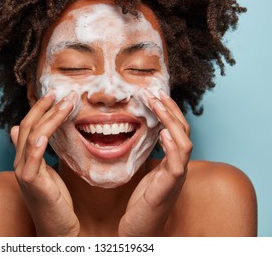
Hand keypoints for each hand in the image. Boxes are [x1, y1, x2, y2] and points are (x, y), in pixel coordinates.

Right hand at [11, 91, 79, 235]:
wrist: (58, 229)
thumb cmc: (56, 201)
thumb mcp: (46, 172)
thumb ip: (36, 153)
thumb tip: (17, 131)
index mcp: (25, 159)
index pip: (28, 127)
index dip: (39, 109)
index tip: (54, 96)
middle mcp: (21, 162)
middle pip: (28, 126)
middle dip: (44, 107)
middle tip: (60, 93)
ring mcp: (23, 172)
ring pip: (32, 136)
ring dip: (50, 116)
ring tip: (66, 102)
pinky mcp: (30, 182)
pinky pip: (33, 156)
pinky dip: (38, 140)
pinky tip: (48, 126)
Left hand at [118, 89, 191, 235]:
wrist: (138, 230)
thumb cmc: (141, 203)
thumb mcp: (144, 173)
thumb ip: (146, 155)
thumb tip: (139, 135)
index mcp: (171, 162)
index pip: (176, 130)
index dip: (168, 112)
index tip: (154, 95)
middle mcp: (177, 167)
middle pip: (183, 131)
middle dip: (170, 109)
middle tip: (154, 93)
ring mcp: (175, 177)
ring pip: (184, 142)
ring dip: (171, 120)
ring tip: (157, 104)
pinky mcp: (168, 188)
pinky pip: (177, 163)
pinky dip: (173, 145)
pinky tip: (163, 131)